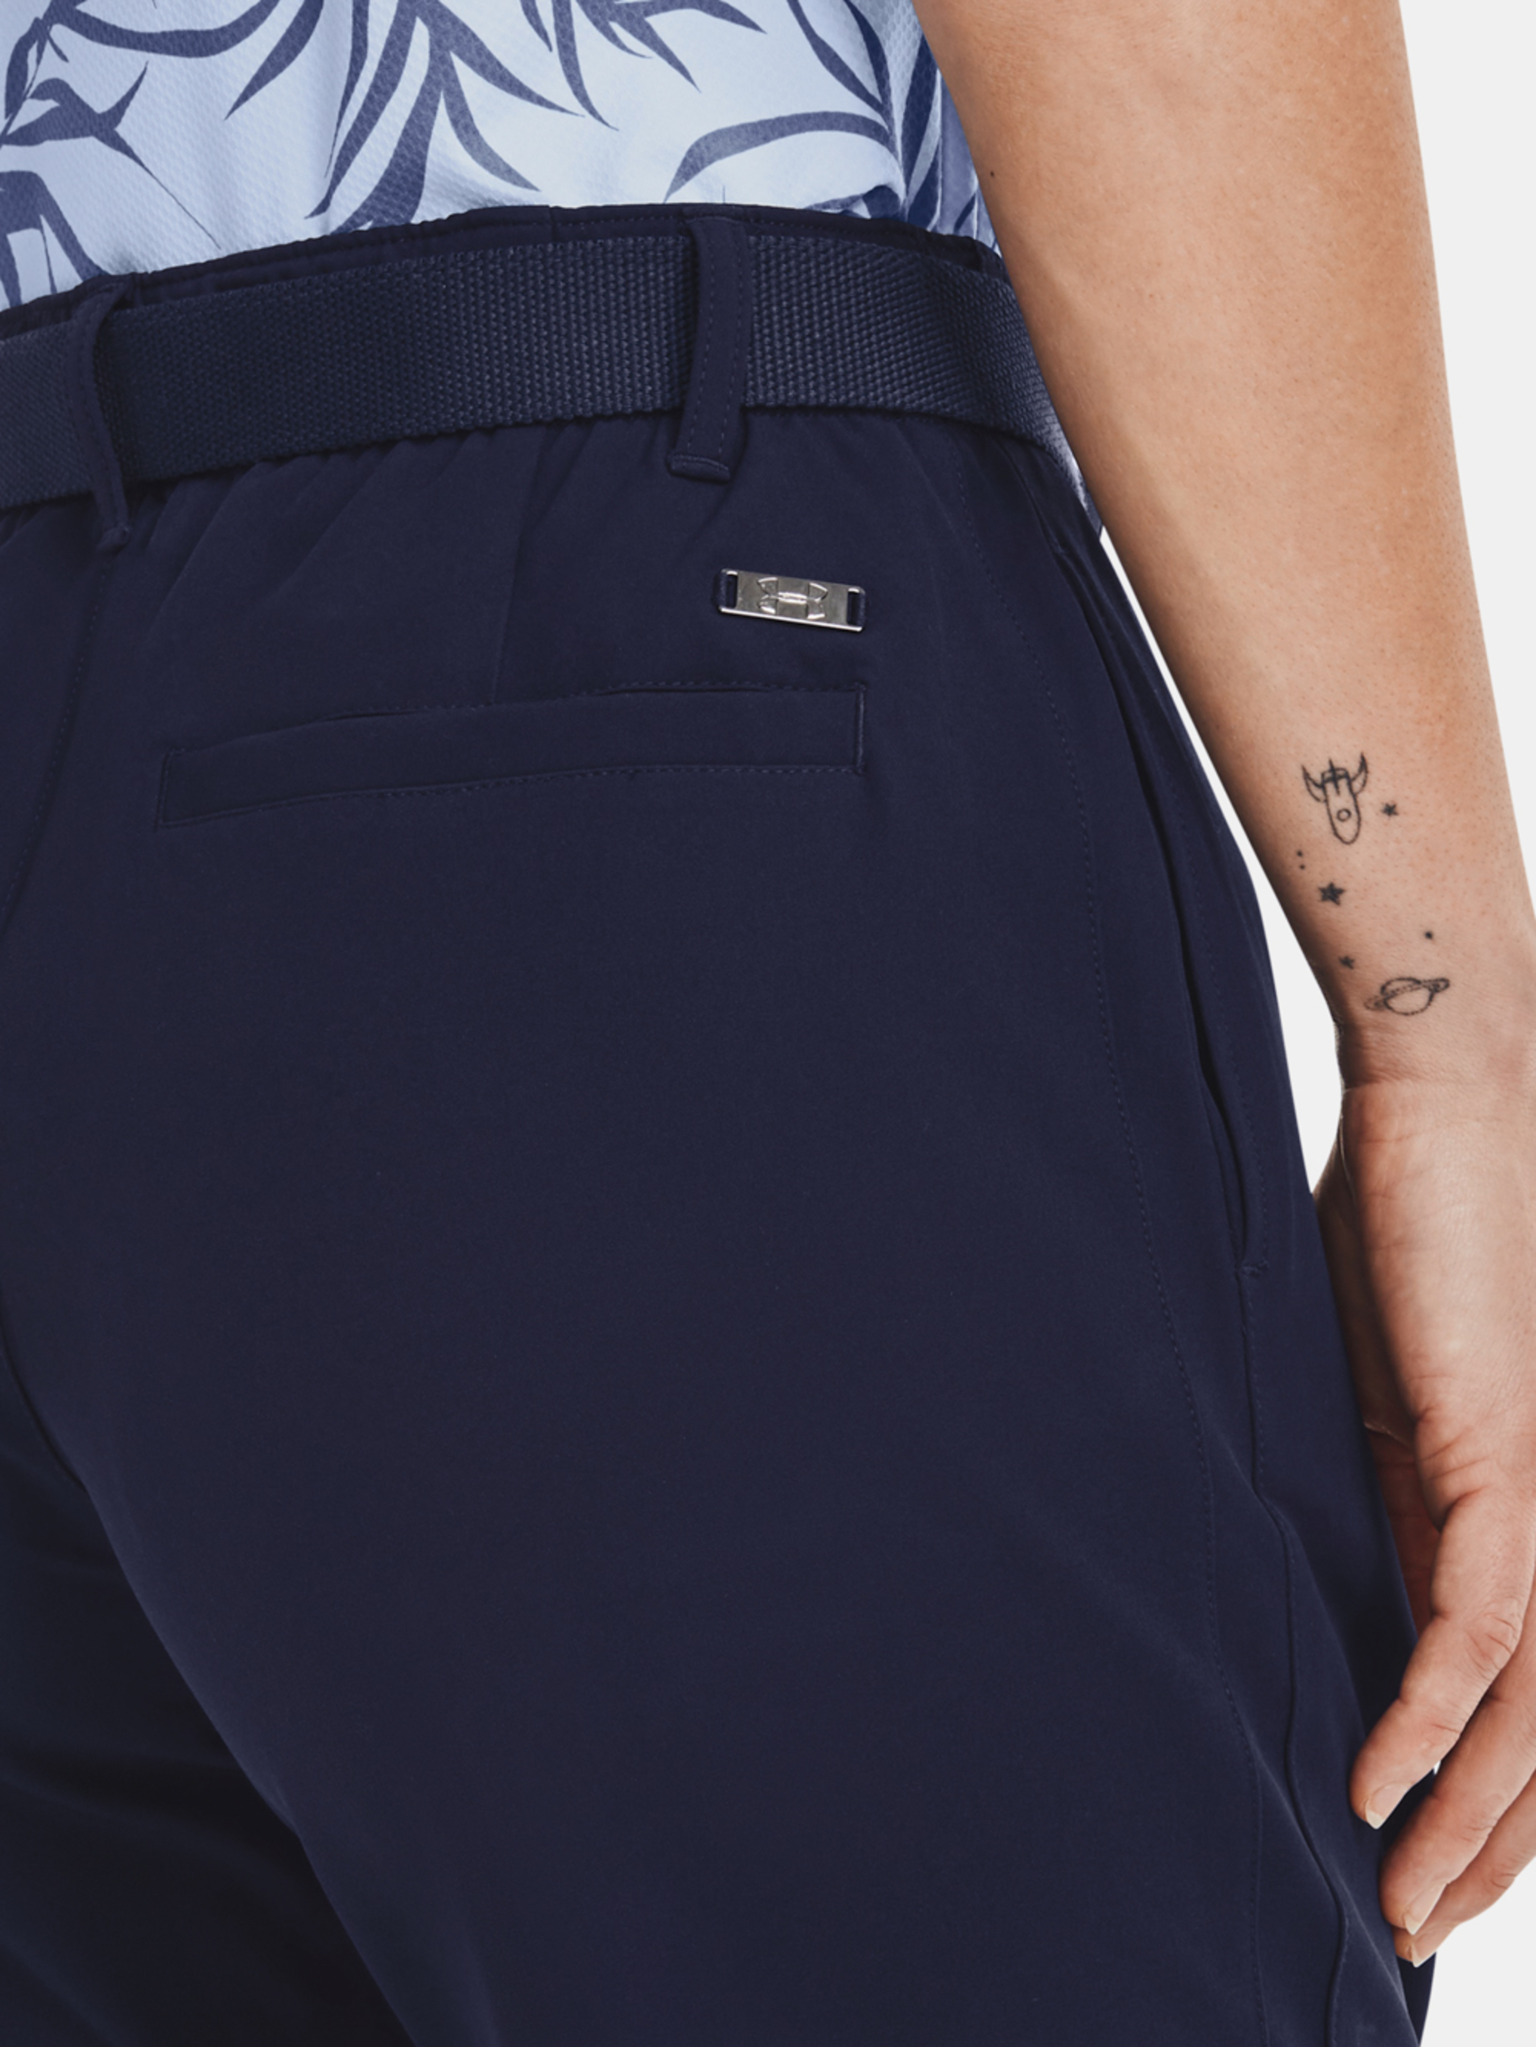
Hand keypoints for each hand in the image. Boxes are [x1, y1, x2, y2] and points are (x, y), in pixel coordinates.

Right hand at [1315, 1073, 1535, 1965]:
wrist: (1455, 1088)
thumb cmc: (1410, 1217)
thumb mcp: (1380, 1387)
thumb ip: (1382, 1492)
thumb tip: (1340, 1588)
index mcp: (1518, 1505)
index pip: (1525, 1691)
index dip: (1487, 1793)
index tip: (1416, 1862)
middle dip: (1490, 1848)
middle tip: (1408, 1925)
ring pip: (1533, 1706)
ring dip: (1471, 1821)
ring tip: (1398, 1900)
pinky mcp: (1504, 1454)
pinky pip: (1481, 1623)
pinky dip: (1432, 1715)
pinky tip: (1383, 1783)